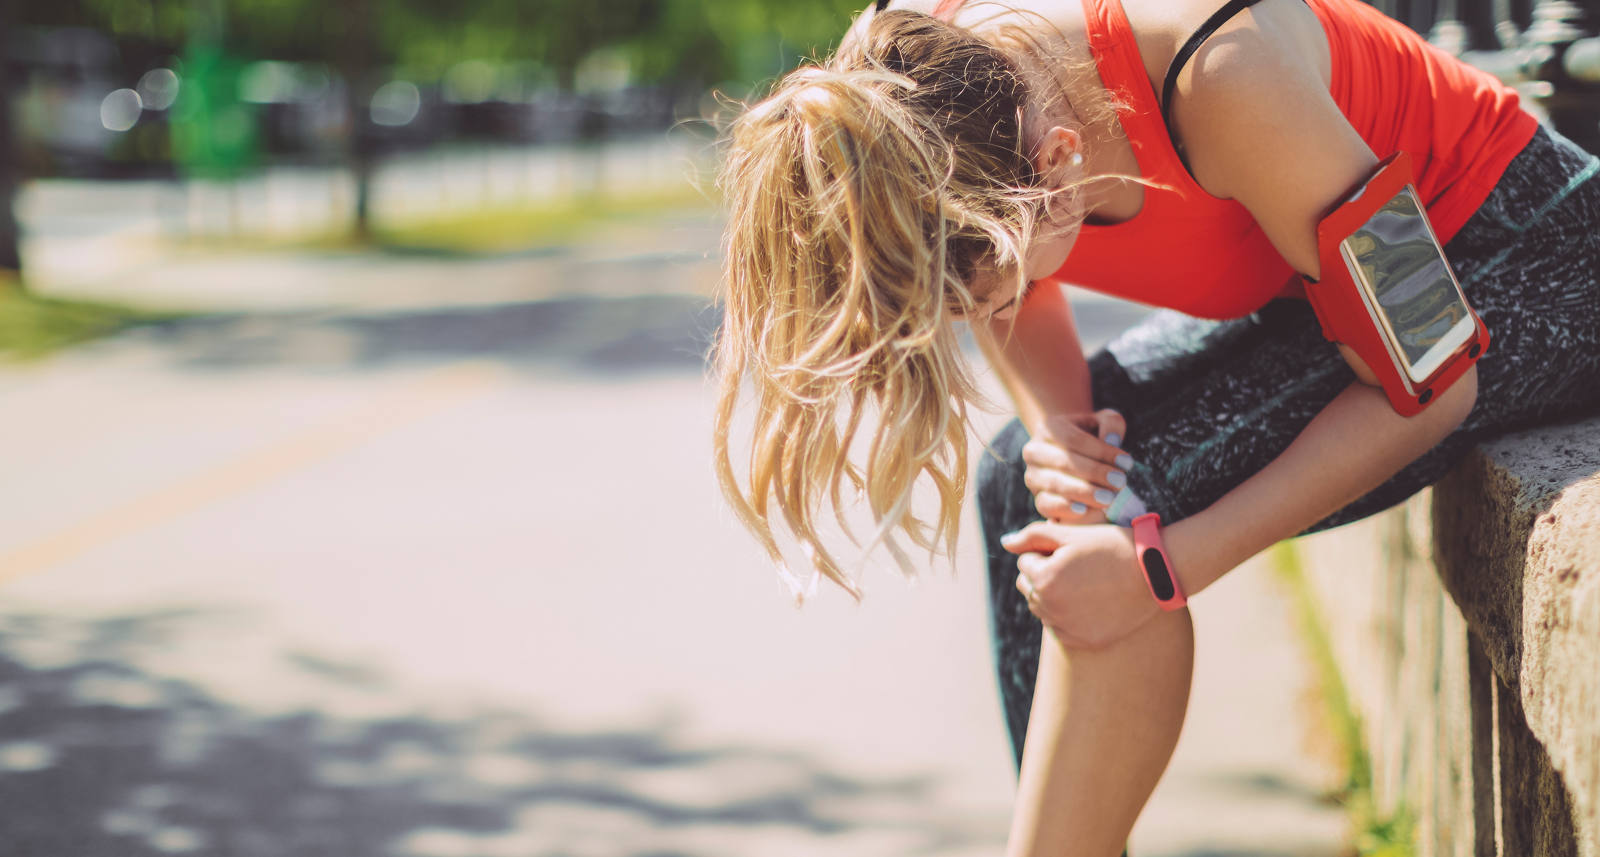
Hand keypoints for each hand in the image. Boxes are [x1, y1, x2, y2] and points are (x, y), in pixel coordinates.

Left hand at [1001, 521, 1159, 650]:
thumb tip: (1004, 543)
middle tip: (1078, 566)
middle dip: (1044, 574)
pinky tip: (1090, 602)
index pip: (1025, 563)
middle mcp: (1050, 607)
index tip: (1073, 550)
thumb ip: (1033, 536)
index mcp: (1044, 578)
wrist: (1154, 574)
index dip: (1047, 552)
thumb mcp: (1072, 535)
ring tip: (1084, 583)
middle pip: (1029, 587)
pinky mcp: (1084, 641)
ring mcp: (1067, 627)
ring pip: (1042, 609)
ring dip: (1054, 595)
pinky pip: (1060, 629)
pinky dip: (1067, 617)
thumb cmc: (1112, 547)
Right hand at [1024, 410, 1133, 523]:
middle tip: (1121, 482)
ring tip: (1109, 498)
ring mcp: (1033, 476)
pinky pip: (1046, 505)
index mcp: (1048, 428)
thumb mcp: (1101, 423)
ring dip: (1084, 492)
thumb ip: (1110, 423)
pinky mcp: (1037, 497)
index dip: (1101, 452)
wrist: (1069, 455)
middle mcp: (1034, 451)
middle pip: (1064, 462)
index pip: (1074, 440)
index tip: (1127, 462)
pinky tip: (1084, 510)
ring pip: (1055, 484)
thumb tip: (1111, 440)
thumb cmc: (1090, 438)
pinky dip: (1064, 508)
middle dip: (1095, 473)